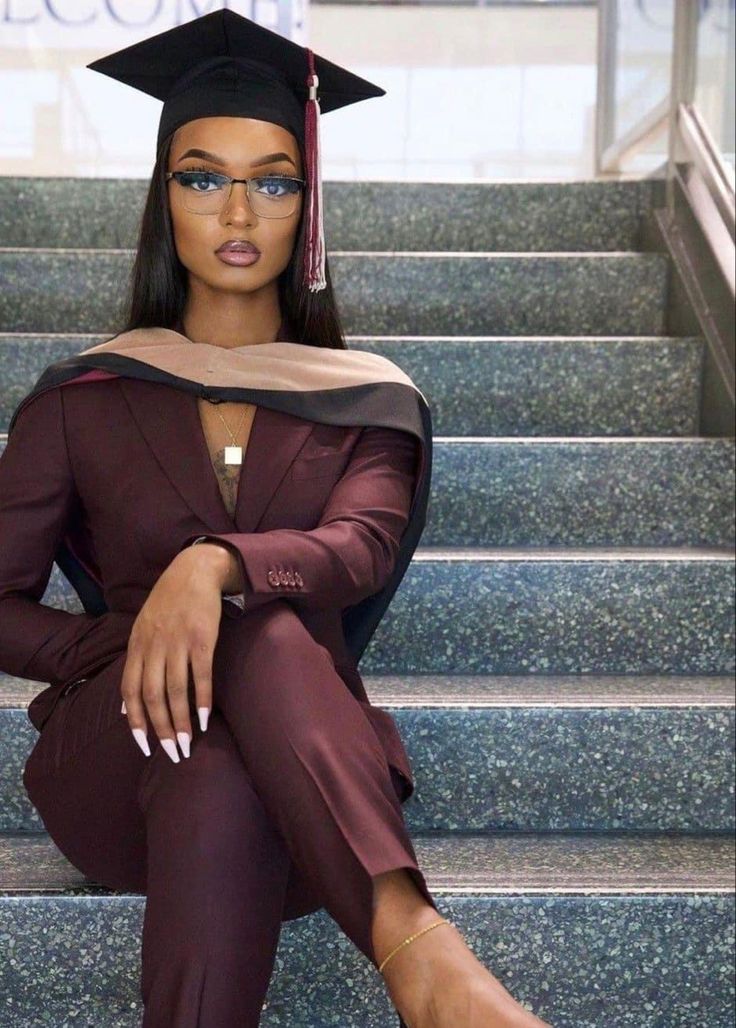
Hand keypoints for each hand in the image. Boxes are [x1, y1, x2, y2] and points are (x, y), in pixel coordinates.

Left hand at [121, 545, 228, 761]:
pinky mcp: (201, 638)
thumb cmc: (169, 602)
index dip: (135, 721)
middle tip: (172, 753)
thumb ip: (135, 665)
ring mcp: (177, 642)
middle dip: (160, 729)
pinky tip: (205, 717)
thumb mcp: (143, 629)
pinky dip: (202, 698)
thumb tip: (125, 707)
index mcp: (137, 645)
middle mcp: (153, 645)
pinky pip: (201, 675)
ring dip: (181, 721)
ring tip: (187, 743)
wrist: (194, 571)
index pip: (130, 690)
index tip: (143, 746)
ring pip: (176, 690)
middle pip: (153, 696)